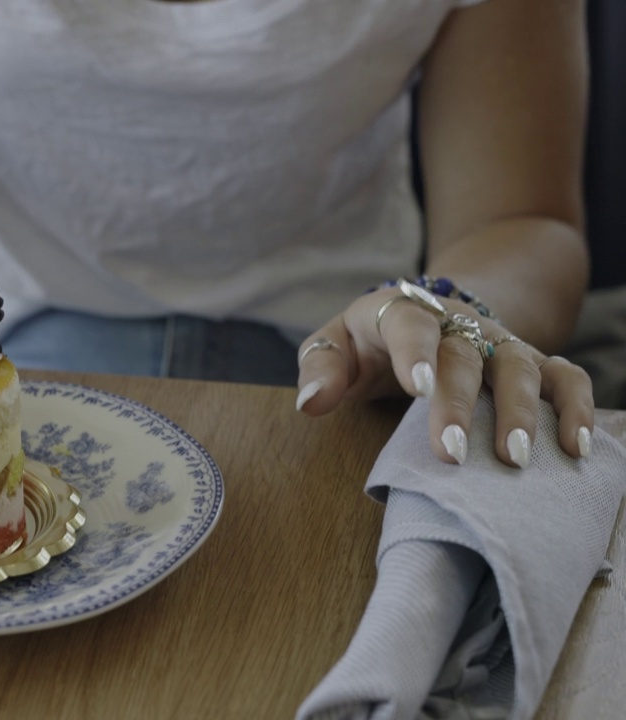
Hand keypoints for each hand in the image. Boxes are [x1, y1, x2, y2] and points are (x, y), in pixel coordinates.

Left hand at [294, 283, 594, 465]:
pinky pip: (566, 378)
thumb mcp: (333, 347)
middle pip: (464, 356)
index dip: (415, 352)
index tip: (416, 387)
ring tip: (517, 457)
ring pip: (520, 367)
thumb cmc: (366, 343)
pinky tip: (576, 448)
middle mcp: (458, 323)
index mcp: (402, 312)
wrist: (420, 318)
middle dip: (460, 403)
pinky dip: (577, 408)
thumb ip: (320, 370)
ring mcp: (499, 342)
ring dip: (522, 411)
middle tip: (451, 452)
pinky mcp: (531, 364)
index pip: (410, 324)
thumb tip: (310, 402)